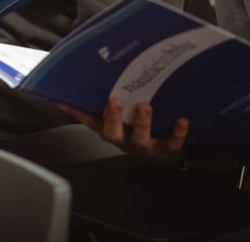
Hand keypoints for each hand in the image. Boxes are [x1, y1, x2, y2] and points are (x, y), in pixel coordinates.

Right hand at [63, 97, 189, 166]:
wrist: (167, 153)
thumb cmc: (136, 129)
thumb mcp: (117, 120)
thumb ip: (95, 108)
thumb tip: (67, 97)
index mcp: (111, 131)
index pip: (91, 122)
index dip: (79, 114)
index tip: (69, 101)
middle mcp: (125, 140)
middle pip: (114, 134)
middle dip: (114, 118)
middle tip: (115, 100)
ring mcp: (145, 147)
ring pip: (141, 138)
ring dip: (142, 122)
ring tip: (145, 106)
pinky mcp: (167, 150)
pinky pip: (172, 143)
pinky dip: (177, 133)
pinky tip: (182, 120)